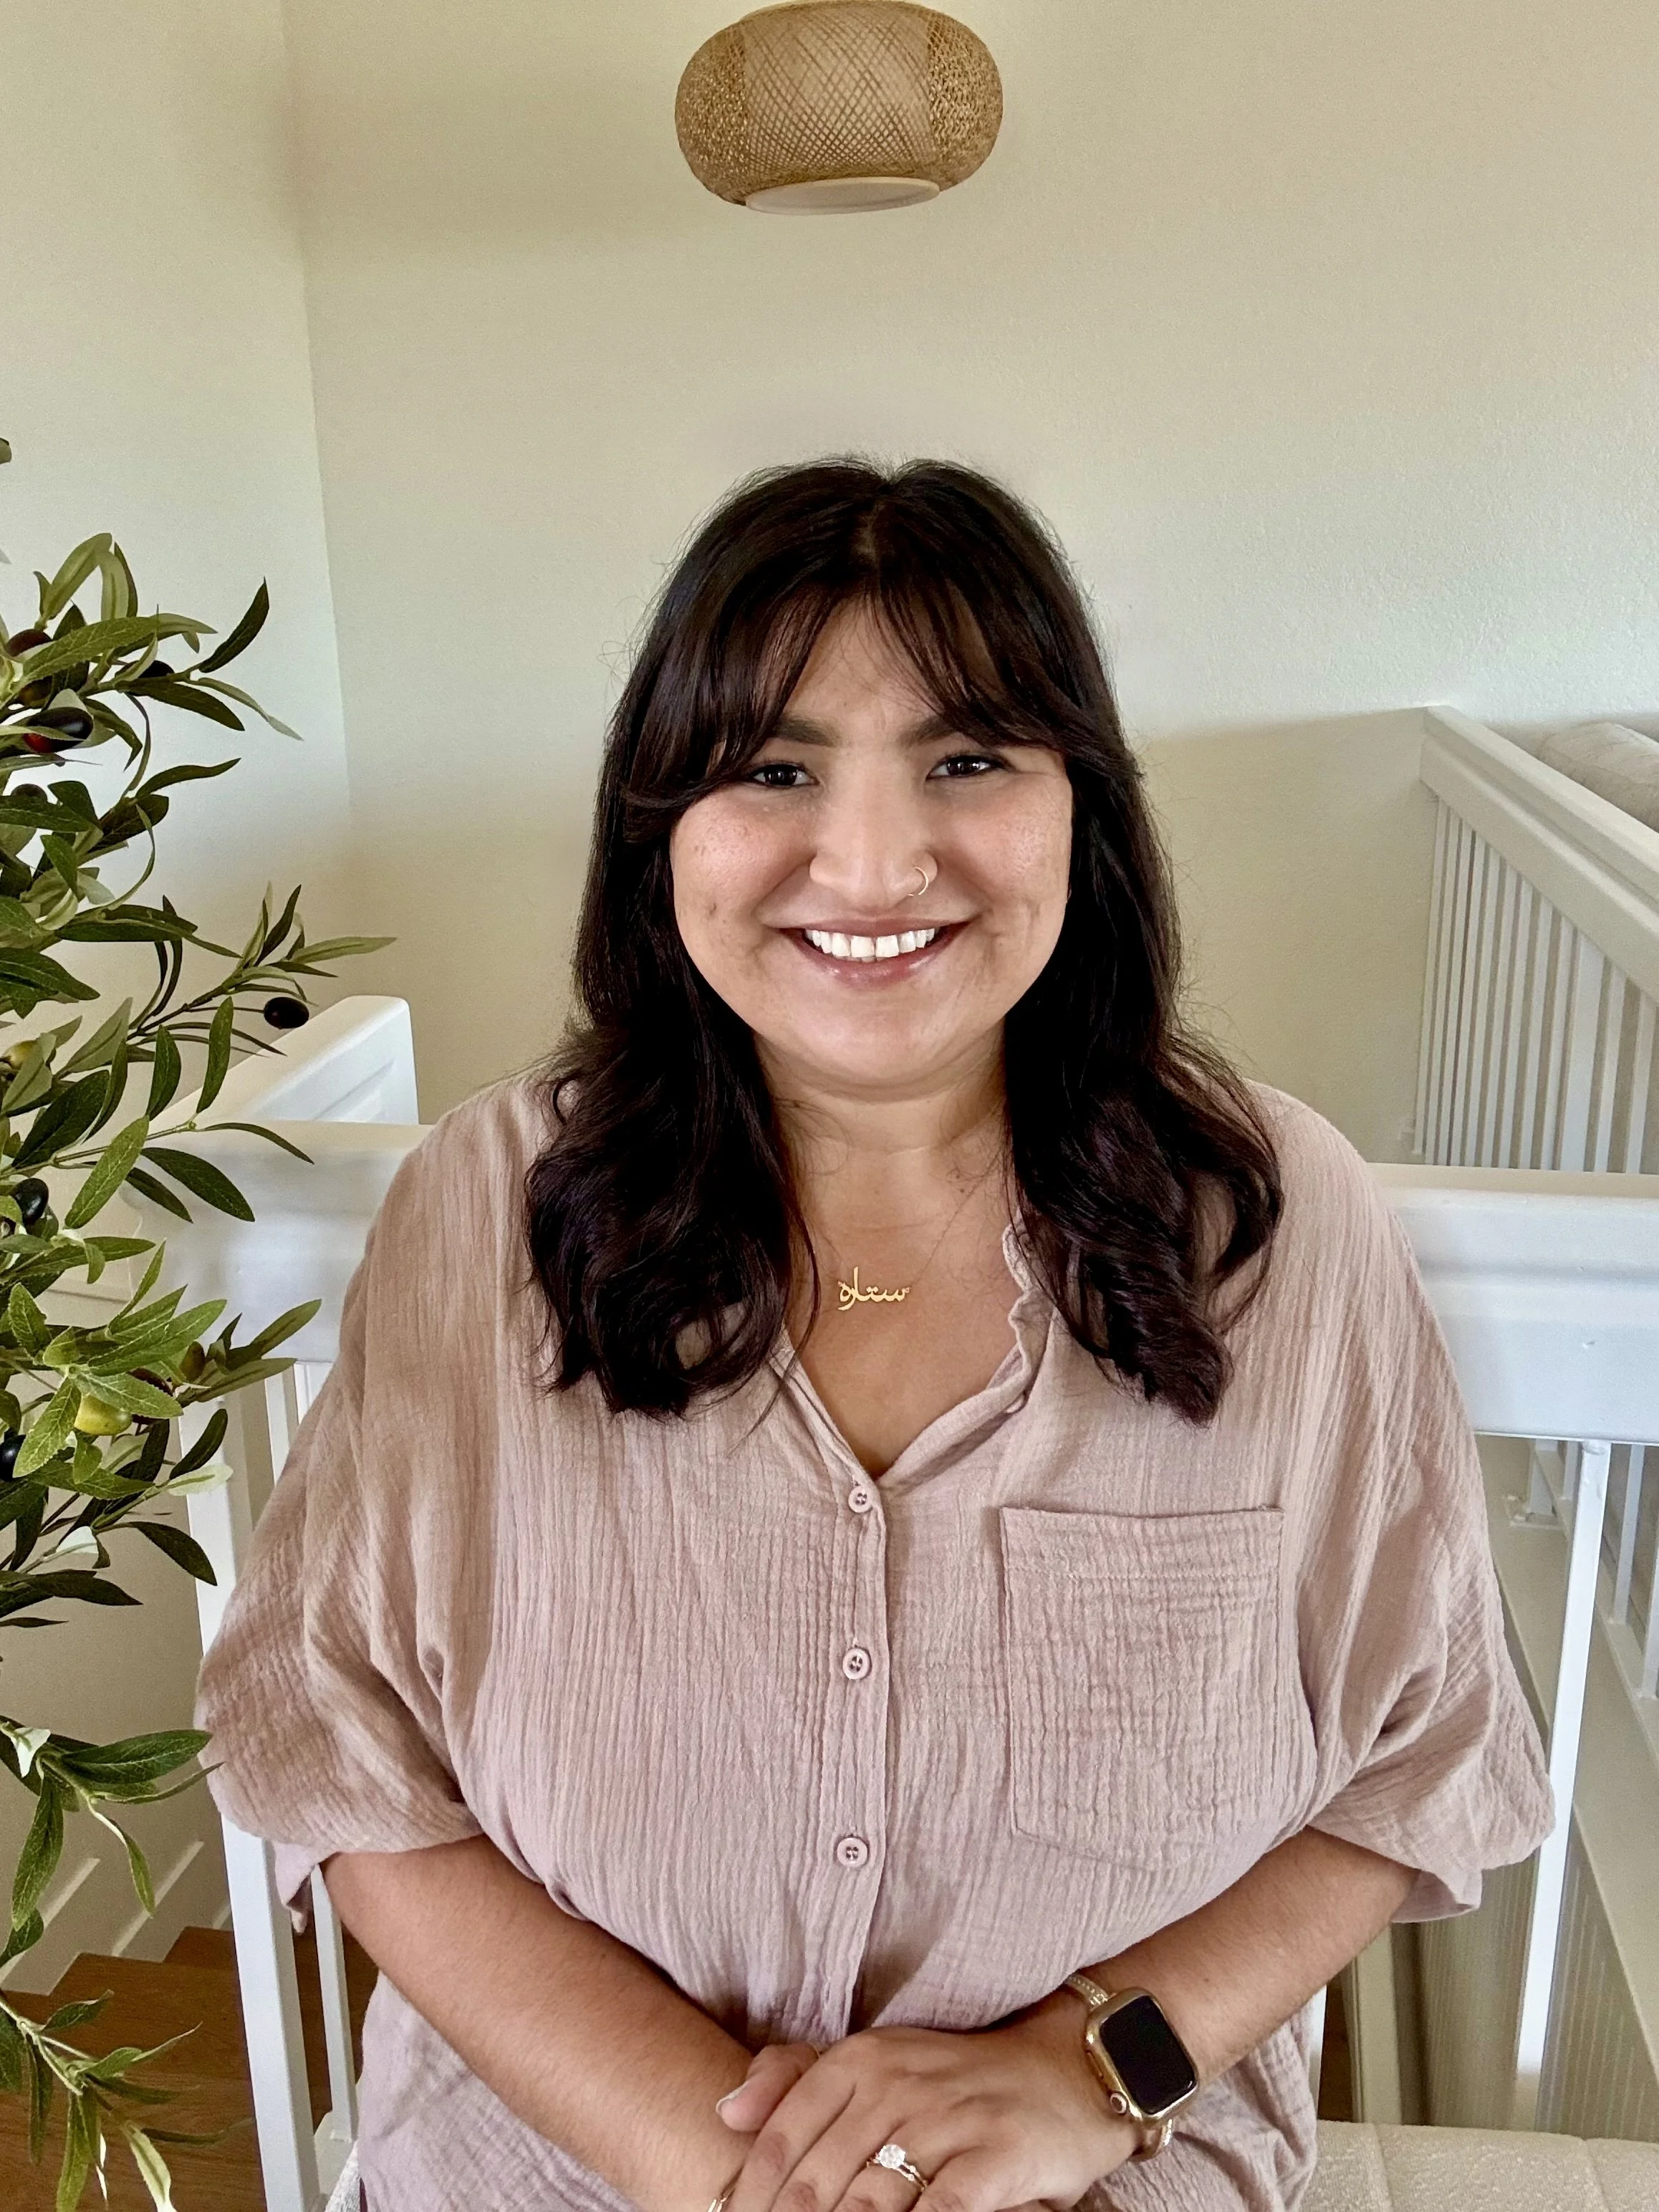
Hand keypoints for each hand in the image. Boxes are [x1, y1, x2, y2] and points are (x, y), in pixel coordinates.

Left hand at [721, 1997, 1136, 2211]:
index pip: (783, 2138)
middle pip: (818, 2181)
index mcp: (859, 2061)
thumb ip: (795, 2077)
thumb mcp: (877, 2062)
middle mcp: (896, 2084)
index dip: (750, 2196)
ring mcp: (946, 2121)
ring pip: (868, 2203)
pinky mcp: (993, 2159)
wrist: (1067, 2073)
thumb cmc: (957, 2082)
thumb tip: (726, 2114)